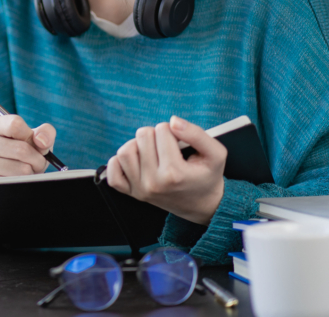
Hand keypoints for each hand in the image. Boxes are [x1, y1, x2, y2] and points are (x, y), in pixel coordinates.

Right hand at [0, 115, 56, 176]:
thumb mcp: (35, 135)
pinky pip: (18, 182)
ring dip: (33, 171)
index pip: (15, 125)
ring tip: (28, 167)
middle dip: (38, 157)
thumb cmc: (24, 147)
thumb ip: (45, 131)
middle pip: (22, 150)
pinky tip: (20, 176)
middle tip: (38, 159)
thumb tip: (42, 141)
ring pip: (23, 169)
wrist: (10, 168)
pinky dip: (25, 180)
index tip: (35, 141)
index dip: (31, 135)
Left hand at [105, 116, 225, 224]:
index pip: (162, 130)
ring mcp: (140, 189)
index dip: (173, 131)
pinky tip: (136, 161)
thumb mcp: (216, 154)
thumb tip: (173, 121)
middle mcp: (153, 183)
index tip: (180, 143)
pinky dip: (119, 162)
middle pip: (142, 136)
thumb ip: (196, 134)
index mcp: (174, 173)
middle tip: (167, 146)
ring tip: (152, 151)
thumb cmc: (208, 177)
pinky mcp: (131, 193)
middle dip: (156, 135)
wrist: (203, 206)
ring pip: (125, 151)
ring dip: (138, 145)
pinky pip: (112, 173)